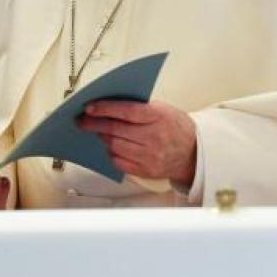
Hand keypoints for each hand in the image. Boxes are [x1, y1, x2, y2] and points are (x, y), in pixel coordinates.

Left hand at [77, 100, 196, 185]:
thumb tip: (107, 105)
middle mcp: (155, 137)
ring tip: (98, 132)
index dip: (105, 109)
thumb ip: (138, 107)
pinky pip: (119, 162)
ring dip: (102, 138)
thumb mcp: (163, 109)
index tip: (89, 108)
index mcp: (159, 117)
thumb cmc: (175, 127)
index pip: (126, 111)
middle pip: (116, 130)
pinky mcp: (146, 171)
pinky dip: (111, 153)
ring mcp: (150, 156)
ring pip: (114, 146)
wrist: (194, 152)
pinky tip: (110, 146)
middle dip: (94, 124)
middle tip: (82, 121)